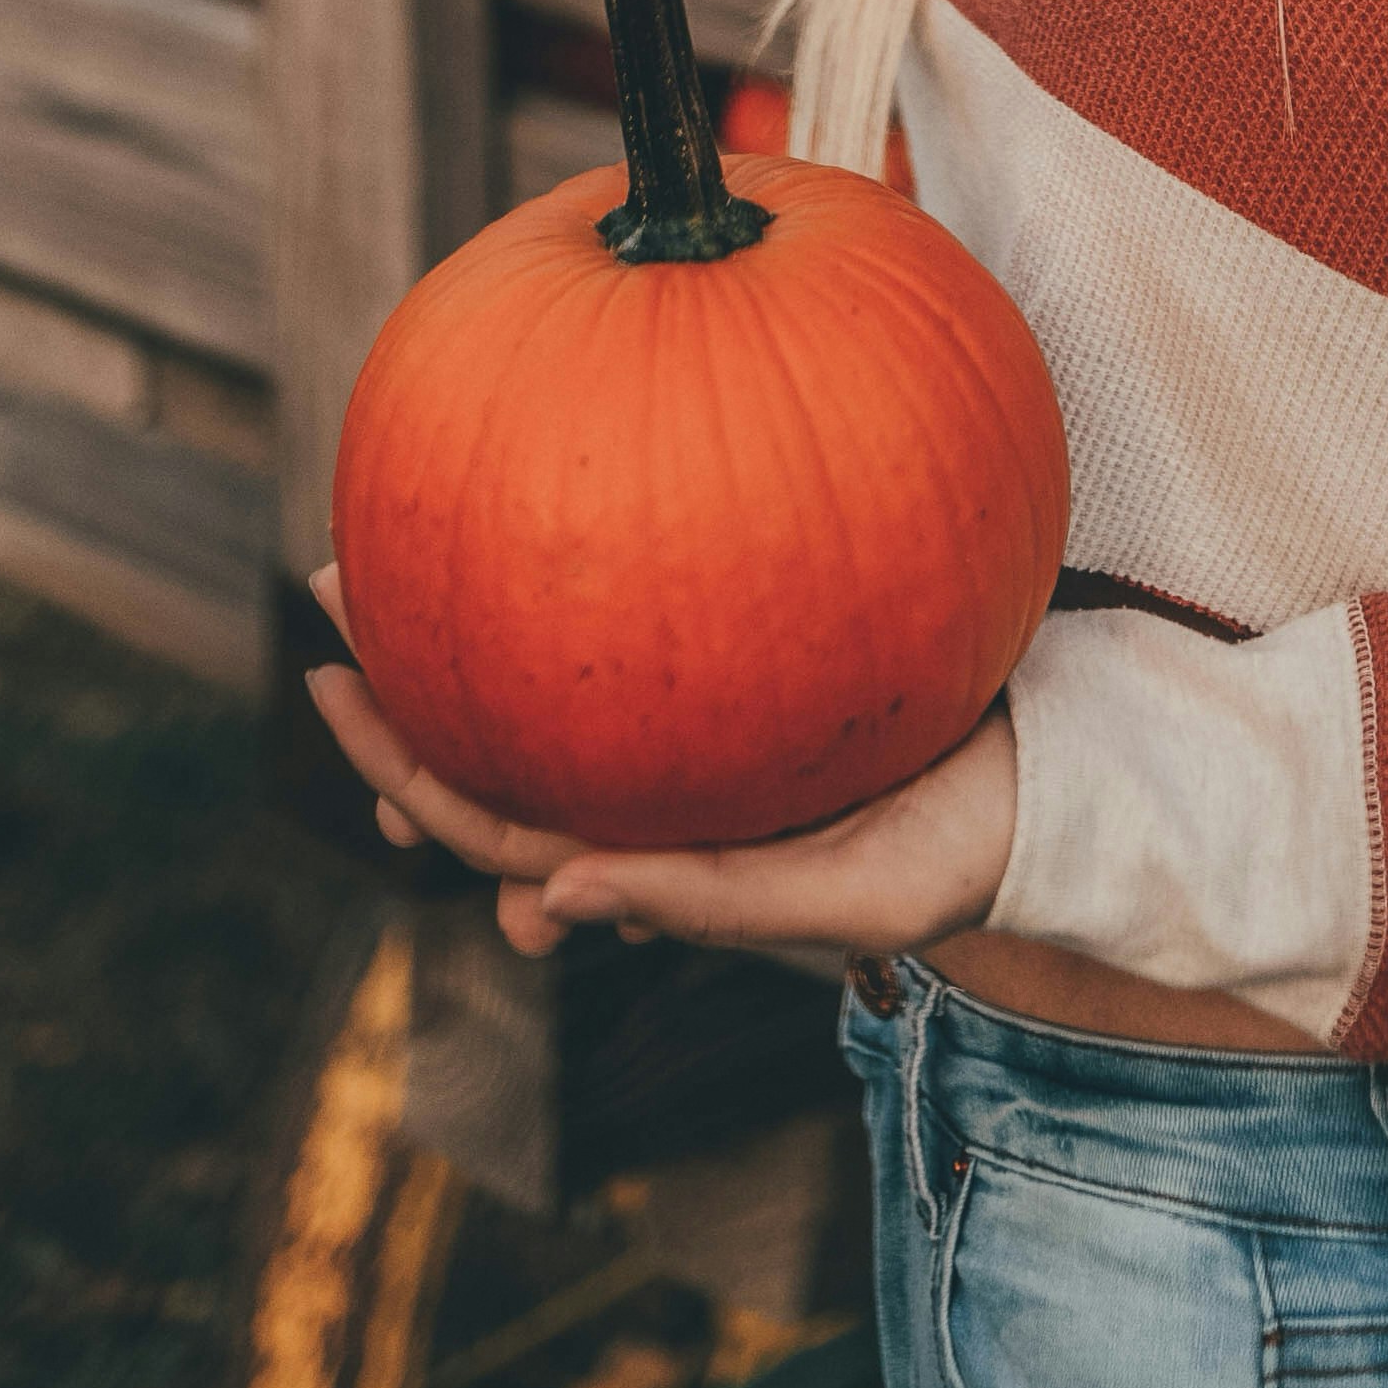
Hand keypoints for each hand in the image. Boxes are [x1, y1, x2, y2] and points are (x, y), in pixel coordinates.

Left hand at [300, 568, 1018, 965]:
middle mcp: (659, 802)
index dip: (403, 764)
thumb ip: (708, 903)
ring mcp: (698, 742)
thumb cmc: (957, 857)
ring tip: (410, 534)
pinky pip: (649, 621)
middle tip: (334, 584)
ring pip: (557, 686)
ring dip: (475, 628)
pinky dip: (588, 571)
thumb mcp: (845, 899)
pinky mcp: (752, 671)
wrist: (1061, 778)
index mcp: (658, 870)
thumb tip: (549, 896)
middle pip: (497, 752)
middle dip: (402, 691)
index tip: (326, 680)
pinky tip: (574, 484)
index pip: (497, 828)